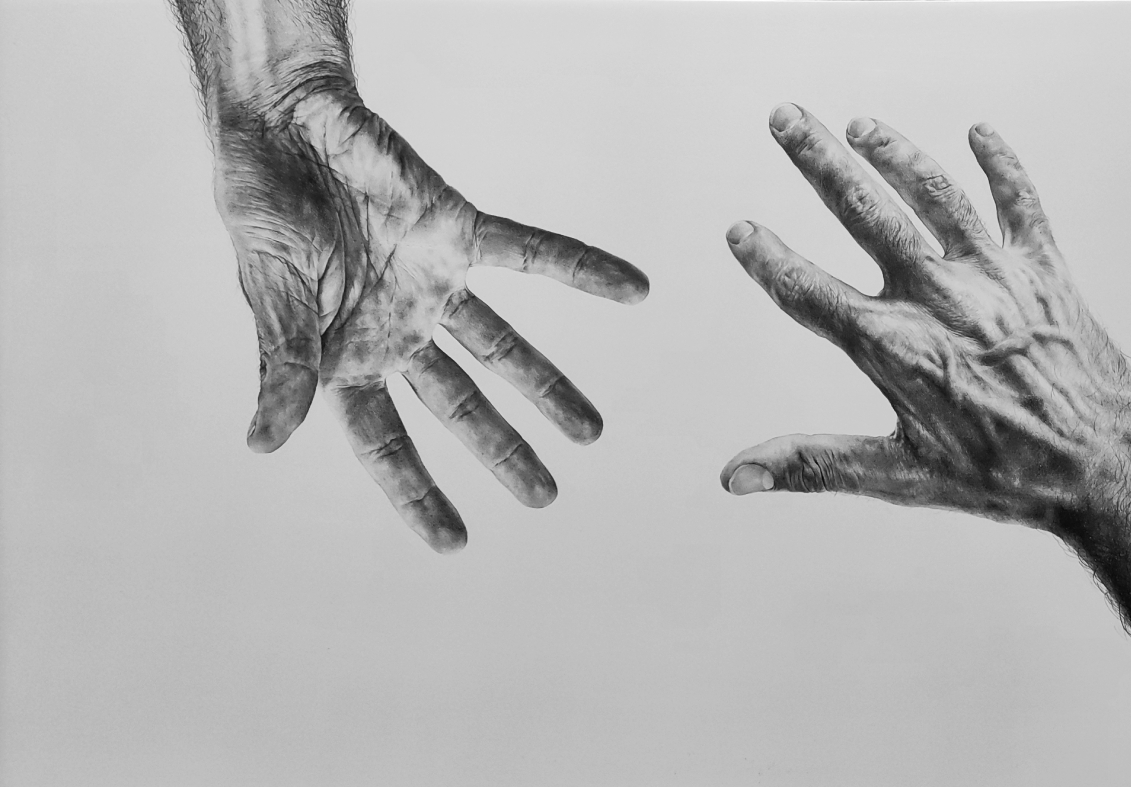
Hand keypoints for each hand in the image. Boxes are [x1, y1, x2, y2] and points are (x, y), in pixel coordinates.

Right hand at [216, 82, 647, 550]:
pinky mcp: (458, 227)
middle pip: (460, 404)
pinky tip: (635, 291)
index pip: (385, 442)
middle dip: (502, 450)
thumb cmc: (262, 208)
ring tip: (592, 432)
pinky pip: (531, 253)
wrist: (280, 120)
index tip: (455, 541)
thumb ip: (284, 365)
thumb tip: (265, 442)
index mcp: (344, 356)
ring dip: (548, 386)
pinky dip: (582, 269)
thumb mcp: (270, 296)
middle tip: (545, 495)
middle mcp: (397, 328)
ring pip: (503, 346)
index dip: (417, 492)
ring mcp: (432, 282)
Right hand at [719, 105, 1130, 530]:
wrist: (1109, 465)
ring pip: (934, 193)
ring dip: (894, 152)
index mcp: (895, 347)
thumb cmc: (1008, 475)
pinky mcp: (1043, 270)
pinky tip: (980, 134)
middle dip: (819, 160)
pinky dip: (1000, 164)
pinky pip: (1019, 202)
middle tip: (784, 118)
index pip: (810, 292)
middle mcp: (939, 298)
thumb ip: (814, 464)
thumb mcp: (901, 475)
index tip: (739, 228)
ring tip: (861, 125)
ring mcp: (993, 276)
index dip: (767, 259)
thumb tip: (737, 476)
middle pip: (865, 213)